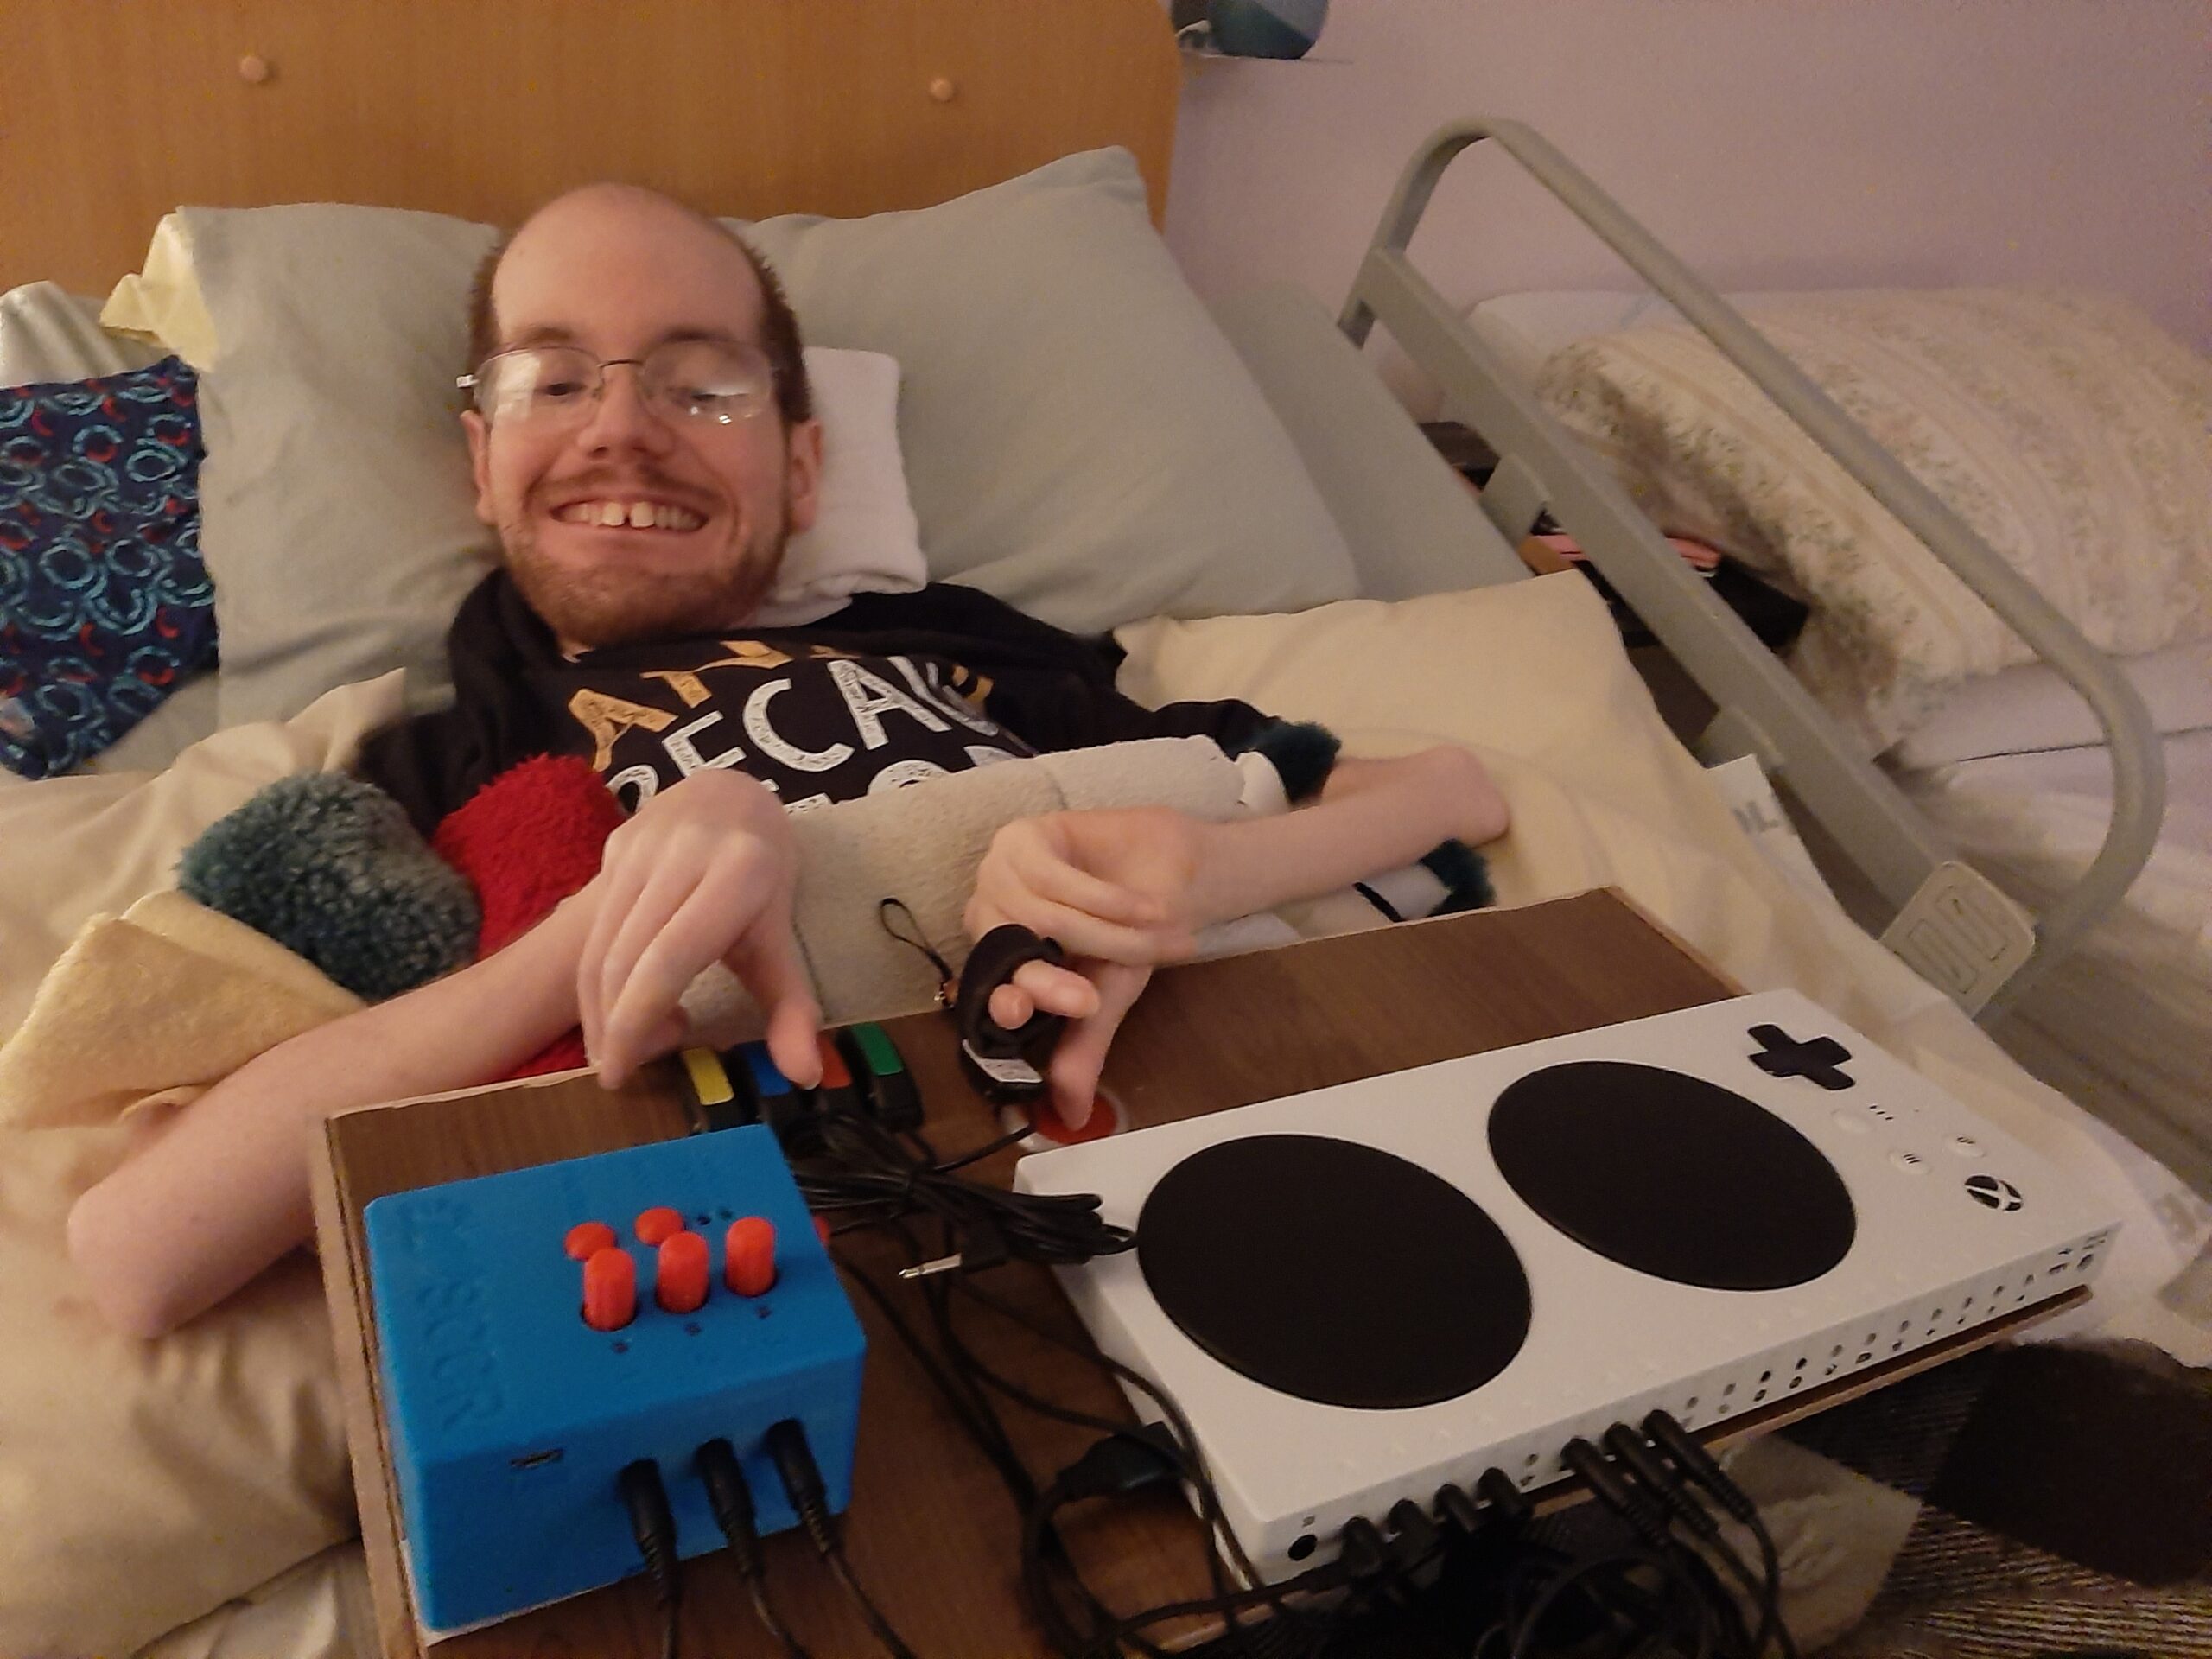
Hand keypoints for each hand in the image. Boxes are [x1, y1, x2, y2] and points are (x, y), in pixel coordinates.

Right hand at [579, 770, 821, 1089]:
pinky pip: (592, 925)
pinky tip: (614, 1005)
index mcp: (737, 874)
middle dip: (612, 1028)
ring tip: (616, 1045)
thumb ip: (791, 1006)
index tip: (620, 1075)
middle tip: (618, 1071)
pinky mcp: (615, 845)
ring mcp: (642, 845)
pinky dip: (594, 978)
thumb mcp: (782, 936)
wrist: (730, 794)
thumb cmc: (763, 876)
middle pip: (625, 959)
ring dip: (596, 1008)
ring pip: (599, 945)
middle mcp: (683, 853)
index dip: (636, 1024)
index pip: (667, 962)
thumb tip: (804, 1076)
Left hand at [965, 808, 1212, 1126]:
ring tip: (1155, 934)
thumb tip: (1070, 1118)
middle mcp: (990, 917)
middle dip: (1052, 979)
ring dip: (1104, 933)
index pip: (989, 988)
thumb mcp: (1109, 996)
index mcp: (1000, 961)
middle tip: (1090, 999)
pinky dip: (1107, 899)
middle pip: (1008, 951)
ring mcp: (1001, 873)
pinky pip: (1057, 878)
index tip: (1019, 1017)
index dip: (1004, 1003)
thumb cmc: (1130, 933)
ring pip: (1039, 916)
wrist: (1171, 873)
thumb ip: (1081, 1048)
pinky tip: (1144, 907)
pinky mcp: (1023, 836)